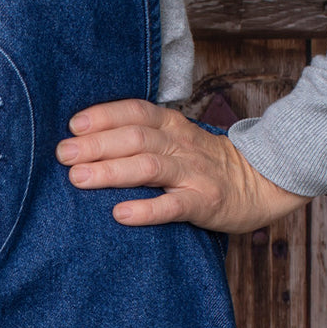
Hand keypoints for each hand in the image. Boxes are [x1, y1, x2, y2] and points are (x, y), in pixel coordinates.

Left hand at [55, 99, 309, 233]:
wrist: (263, 182)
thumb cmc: (205, 163)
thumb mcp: (177, 139)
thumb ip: (141, 136)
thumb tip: (86, 139)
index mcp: (172, 126)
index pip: (136, 112)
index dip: (104, 115)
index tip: (73, 125)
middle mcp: (180, 145)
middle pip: (136, 138)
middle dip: (97, 144)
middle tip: (63, 154)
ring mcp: (193, 175)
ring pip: (149, 168)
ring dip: (112, 171)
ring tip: (79, 178)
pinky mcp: (203, 203)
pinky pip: (172, 206)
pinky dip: (146, 210)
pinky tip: (121, 214)